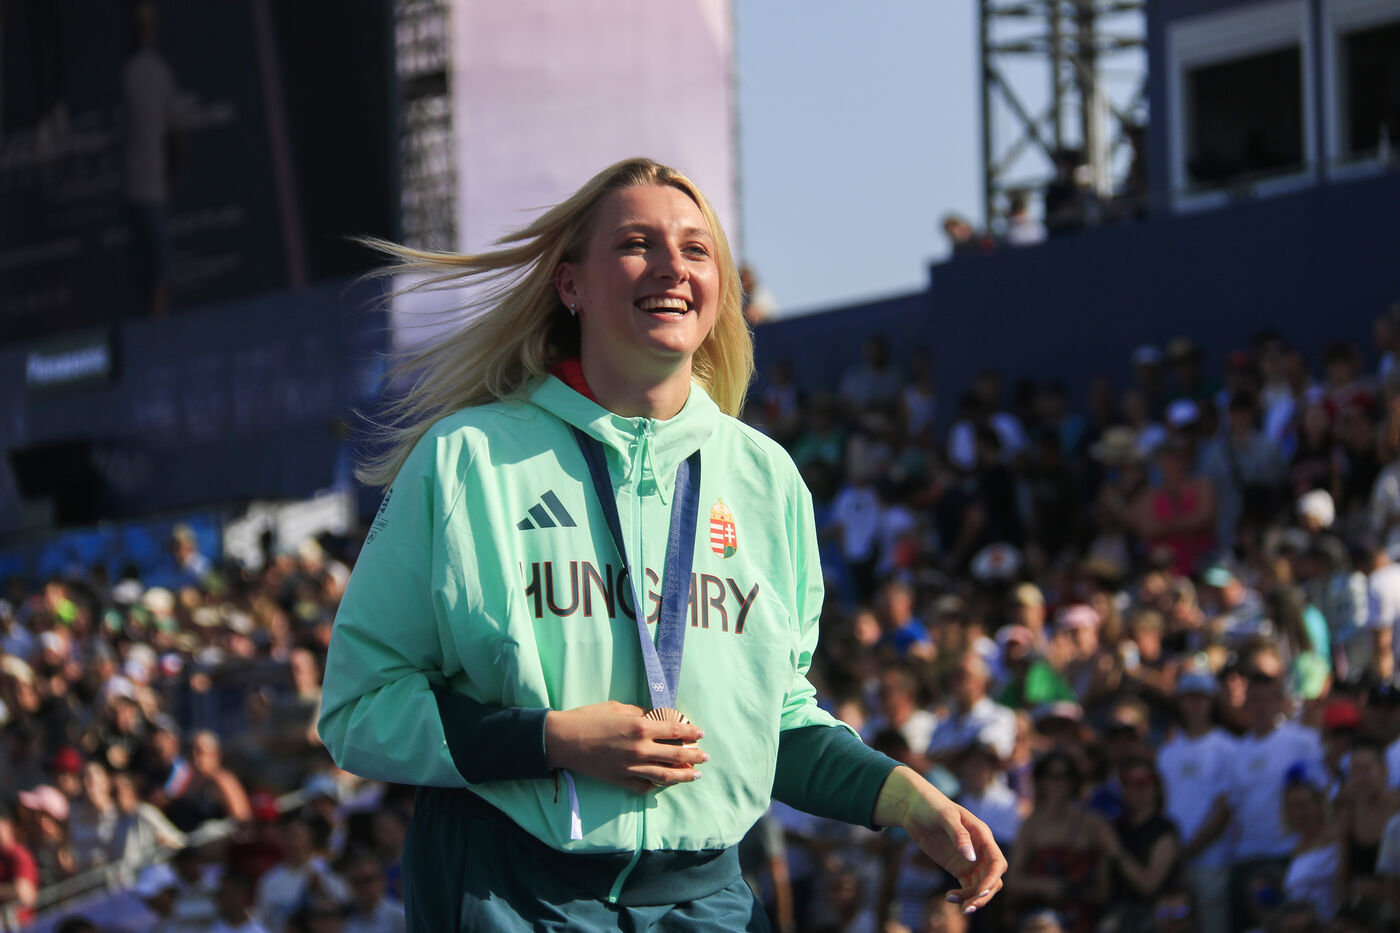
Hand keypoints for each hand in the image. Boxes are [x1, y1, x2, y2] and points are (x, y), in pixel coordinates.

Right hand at [544, 701, 707, 794]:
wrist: (564, 740)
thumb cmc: (588, 718)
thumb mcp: (617, 707)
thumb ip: (639, 713)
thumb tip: (655, 717)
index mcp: (640, 728)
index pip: (675, 730)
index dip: (691, 732)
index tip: (701, 733)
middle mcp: (640, 750)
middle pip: (676, 755)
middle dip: (694, 756)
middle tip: (705, 757)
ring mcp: (631, 768)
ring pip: (665, 775)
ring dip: (683, 775)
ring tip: (695, 775)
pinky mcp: (620, 780)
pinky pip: (644, 786)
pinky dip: (656, 786)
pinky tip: (663, 783)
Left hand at [873, 766, 1006, 914]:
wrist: (913, 807)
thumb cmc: (931, 806)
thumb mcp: (945, 816)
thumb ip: (959, 835)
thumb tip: (972, 858)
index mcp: (982, 836)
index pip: (997, 862)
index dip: (992, 879)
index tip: (981, 892)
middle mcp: (980, 850)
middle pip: (993, 879)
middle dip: (984, 895)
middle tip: (968, 907)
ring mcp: (969, 860)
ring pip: (980, 886)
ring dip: (973, 898)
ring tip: (957, 905)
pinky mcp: (957, 867)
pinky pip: (967, 886)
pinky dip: (962, 895)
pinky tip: (949, 898)